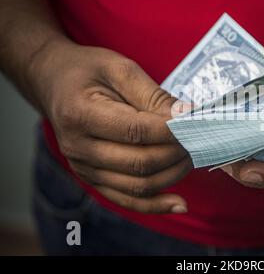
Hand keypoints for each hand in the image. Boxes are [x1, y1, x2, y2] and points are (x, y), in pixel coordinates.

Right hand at [30, 40, 191, 212]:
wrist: (53, 83)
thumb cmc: (87, 71)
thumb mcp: (119, 68)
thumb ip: (153, 95)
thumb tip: (188, 116)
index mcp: (81, 115)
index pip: (137, 131)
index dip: (172, 131)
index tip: (197, 123)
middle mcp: (78, 147)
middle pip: (140, 163)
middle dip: (177, 153)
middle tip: (199, 138)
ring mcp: (83, 168)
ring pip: (138, 185)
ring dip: (173, 175)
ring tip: (192, 156)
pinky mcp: (92, 178)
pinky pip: (127, 200)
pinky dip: (155, 205)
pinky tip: (179, 204)